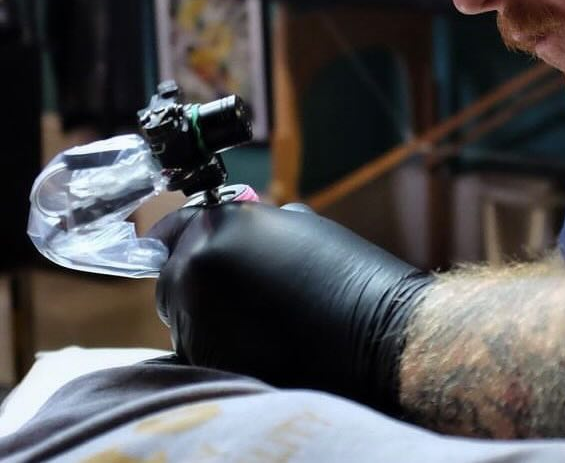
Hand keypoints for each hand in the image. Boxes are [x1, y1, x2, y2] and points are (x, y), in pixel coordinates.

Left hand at [153, 200, 433, 411]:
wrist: (372, 329)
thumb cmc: (343, 272)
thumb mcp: (295, 226)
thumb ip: (250, 228)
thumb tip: (226, 237)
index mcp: (219, 223)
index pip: (173, 230)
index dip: (183, 241)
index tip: (193, 251)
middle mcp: (196, 266)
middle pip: (173, 276)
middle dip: (197, 282)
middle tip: (239, 291)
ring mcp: (195, 315)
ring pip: (184, 317)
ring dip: (208, 317)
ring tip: (258, 318)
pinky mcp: (204, 360)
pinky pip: (197, 350)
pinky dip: (218, 347)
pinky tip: (258, 341)